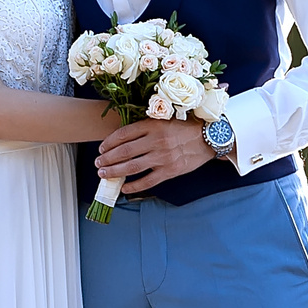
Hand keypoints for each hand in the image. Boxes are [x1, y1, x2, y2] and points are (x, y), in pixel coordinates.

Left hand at [97, 117, 214, 192]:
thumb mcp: (165, 119)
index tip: (101, 148)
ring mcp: (162, 157)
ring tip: (103, 174)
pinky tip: (124, 188)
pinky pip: (147, 181)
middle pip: (124, 151)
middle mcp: (156, 140)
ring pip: (132, 167)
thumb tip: (124, 137)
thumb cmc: (186, 127)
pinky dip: (134, 186)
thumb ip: (146, 126)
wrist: (209, 138)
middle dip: (107, 158)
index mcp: (154, 124)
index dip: (109, 142)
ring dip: (114, 171)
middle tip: (97, 162)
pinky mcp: (170, 171)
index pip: (124, 134)